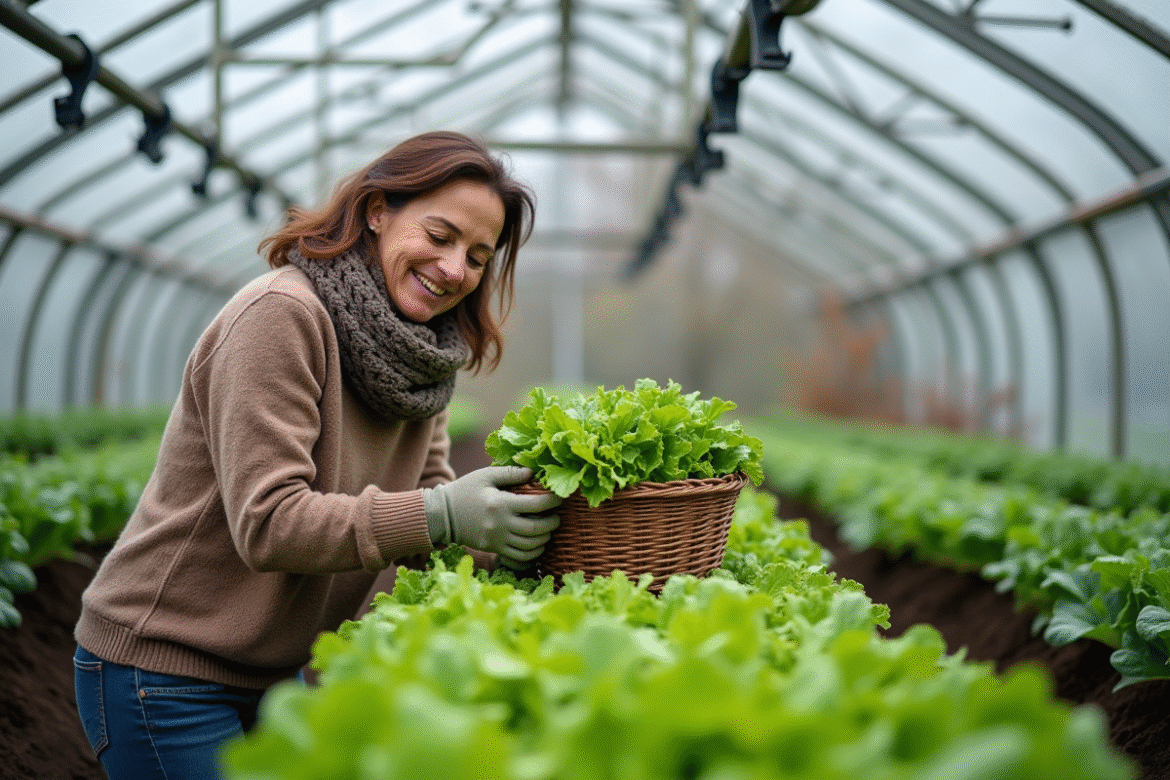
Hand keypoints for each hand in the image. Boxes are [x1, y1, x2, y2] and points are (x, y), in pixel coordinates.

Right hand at [423, 466, 561, 568]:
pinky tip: (537, 544)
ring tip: (548, 529)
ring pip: (530, 545)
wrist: (443, 515)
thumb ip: (510, 473)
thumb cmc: (465, 491)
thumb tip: (533, 472)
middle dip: (552, 523)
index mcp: (501, 503)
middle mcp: (501, 524)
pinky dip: (533, 553)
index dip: (552, 502)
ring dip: (544, 538)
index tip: (560, 498)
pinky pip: (519, 557)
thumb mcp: (485, 476)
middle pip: (536, 529)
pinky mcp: (494, 549)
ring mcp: (497, 539)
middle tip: (557, 516)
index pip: (536, 505)